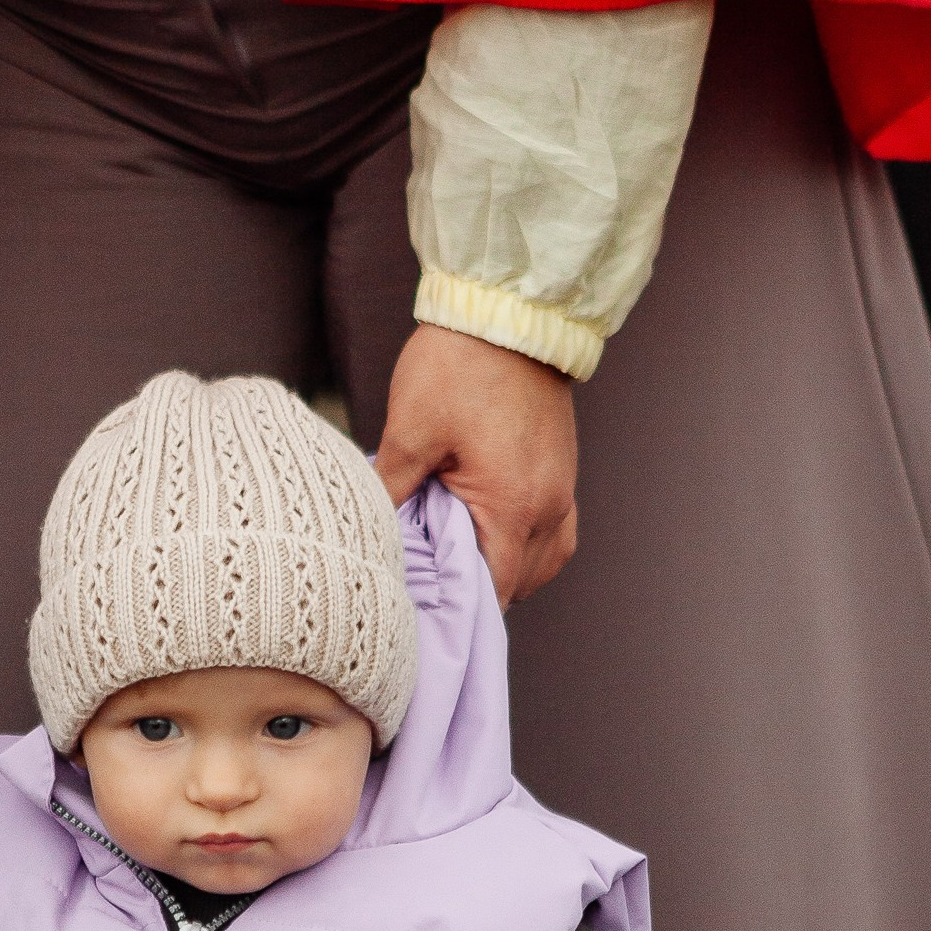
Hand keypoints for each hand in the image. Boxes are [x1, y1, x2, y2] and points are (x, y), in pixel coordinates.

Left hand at [374, 326, 577, 603]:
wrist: (510, 311)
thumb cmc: (459, 366)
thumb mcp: (410, 431)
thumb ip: (389, 489)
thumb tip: (367, 531)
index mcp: (512, 505)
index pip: (495, 590)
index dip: (462, 611)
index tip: (429, 619)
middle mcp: (549, 506)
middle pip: (522, 584)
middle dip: (482, 594)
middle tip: (436, 595)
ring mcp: (562, 488)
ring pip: (544, 561)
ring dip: (508, 571)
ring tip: (463, 569)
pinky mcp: (562, 470)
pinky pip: (555, 531)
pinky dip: (528, 545)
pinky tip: (494, 535)